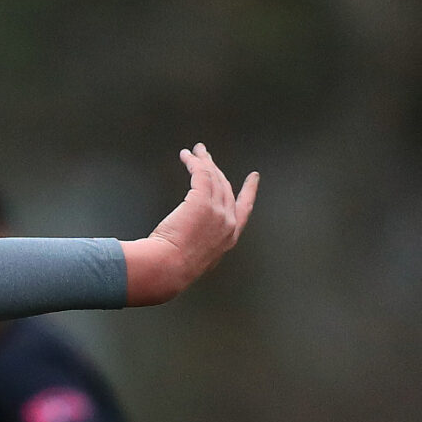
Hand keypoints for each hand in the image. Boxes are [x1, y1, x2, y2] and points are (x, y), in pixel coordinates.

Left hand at [121, 145, 259, 305]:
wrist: (168, 269)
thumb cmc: (173, 269)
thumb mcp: (197, 259)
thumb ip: (202, 246)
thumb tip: (190, 241)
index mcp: (229, 238)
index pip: (244, 209)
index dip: (249, 191)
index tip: (253, 178)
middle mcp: (227, 222)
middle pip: (225, 187)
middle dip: (216, 170)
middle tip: (206, 156)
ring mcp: (217, 210)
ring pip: (213, 177)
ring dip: (203, 161)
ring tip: (194, 151)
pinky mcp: (202, 200)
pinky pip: (201, 173)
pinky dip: (194, 162)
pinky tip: (186, 156)